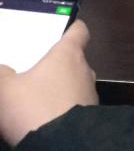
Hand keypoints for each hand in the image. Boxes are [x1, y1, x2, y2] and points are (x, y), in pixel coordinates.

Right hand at [0, 20, 97, 146]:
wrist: (63, 145)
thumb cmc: (34, 107)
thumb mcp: (4, 89)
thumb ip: (1, 74)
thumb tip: (3, 69)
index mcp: (69, 54)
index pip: (79, 30)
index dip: (70, 28)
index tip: (59, 30)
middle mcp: (85, 69)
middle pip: (73, 59)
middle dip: (56, 65)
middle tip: (34, 70)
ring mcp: (90, 93)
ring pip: (74, 83)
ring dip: (58, 88)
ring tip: (35, 97)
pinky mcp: (91, 115)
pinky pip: (74, 105)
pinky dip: (62, 107)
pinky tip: (44, 116)